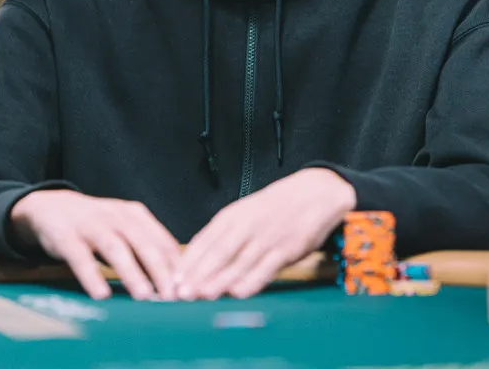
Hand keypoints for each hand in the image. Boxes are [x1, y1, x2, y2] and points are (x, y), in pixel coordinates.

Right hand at [9, 189, 178, 300]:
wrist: (50, 207)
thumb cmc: (96, 226)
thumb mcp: (123, 230)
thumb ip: (145, 250)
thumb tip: (175, 282)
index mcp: (135, 215)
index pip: (162, 241)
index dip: (176, 265)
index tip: (189, 288)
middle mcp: (116, 217)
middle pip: (143, 244)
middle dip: (160, 271)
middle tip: (172, 297)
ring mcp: (91, 225)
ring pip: (115, 248)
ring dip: (131, 273)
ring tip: (144, 296)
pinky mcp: (66, 236)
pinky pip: (80, 257)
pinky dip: (92, 275)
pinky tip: (101, 294)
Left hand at [175, 168, 355, 300]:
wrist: (315, 193)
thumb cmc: (275, 207)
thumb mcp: (245, 212)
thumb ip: (224, 235)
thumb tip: (198, 259)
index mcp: (233, 215)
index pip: (205, 240)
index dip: (188, 261)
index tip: (173, 279)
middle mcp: (247, 225)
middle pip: (218, 252)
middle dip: (198, 274)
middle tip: (181, 292)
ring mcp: (266, 237)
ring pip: (238, 262)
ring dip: (219, 280)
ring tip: (202, 295)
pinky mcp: (286, 249)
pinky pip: (266, 268)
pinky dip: (251, 281)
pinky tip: (238, 292)